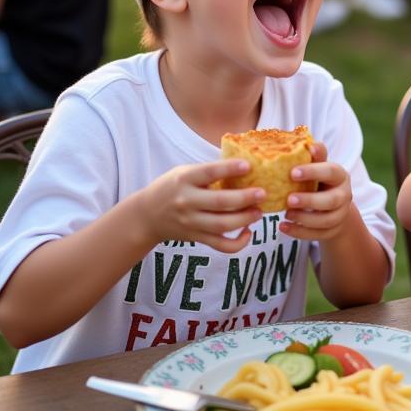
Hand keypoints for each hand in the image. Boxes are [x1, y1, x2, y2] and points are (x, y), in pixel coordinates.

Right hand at [135, 159, 264, 253]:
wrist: (147, 216)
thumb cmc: (172, 187)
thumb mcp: (184, 172)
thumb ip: (208, 171)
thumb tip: (243, 164)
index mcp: (185, 179)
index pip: (209, 173)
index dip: (229, 169)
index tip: (248, 166)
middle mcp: (187, 201)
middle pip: (219, 202)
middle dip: (244, 198)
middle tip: (263, 193)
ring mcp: (191, 222)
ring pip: (222, 225)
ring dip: (244, 219)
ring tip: (259, 212)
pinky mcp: (196, 238)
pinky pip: (220, 245)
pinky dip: (237, 243)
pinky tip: (248, 233)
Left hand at [280, 141, 353, 240]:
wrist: (334, 204)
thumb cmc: (320, 179)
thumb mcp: (319, 166)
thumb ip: (315, 155)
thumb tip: (304, 141)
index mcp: (340, 175)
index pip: (330, 171)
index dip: (313, 171)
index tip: (292, 172)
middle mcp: (344, 195)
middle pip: (331, 200)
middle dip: (309, 200)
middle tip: (288, 199)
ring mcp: (340, 215)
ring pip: (325, 221)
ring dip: (304, 218)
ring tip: (285, 214)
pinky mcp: (332, 231)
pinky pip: (317, 235)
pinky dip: (299, 232)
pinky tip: (283, 227)